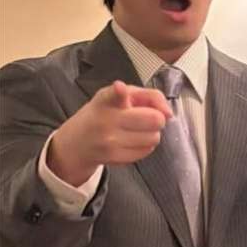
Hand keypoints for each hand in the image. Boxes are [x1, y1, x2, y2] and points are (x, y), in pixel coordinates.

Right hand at [46, 80, 171, 187]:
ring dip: (151, 133)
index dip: (119, 92)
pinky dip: (145, 145)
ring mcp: (111, 141)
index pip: (113, 95)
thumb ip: (150, 96)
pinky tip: (131, 140)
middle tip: (147, 117)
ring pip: (154, 137)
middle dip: (157, 118)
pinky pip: (147, 151)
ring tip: (136, 129)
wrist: (78, 141)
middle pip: (154, 119)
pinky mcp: (115, 158)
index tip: (119, 88)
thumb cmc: (105, 113)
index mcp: (106, 100)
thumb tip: (169, 113)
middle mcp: (107, 120)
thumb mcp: (122, 95)